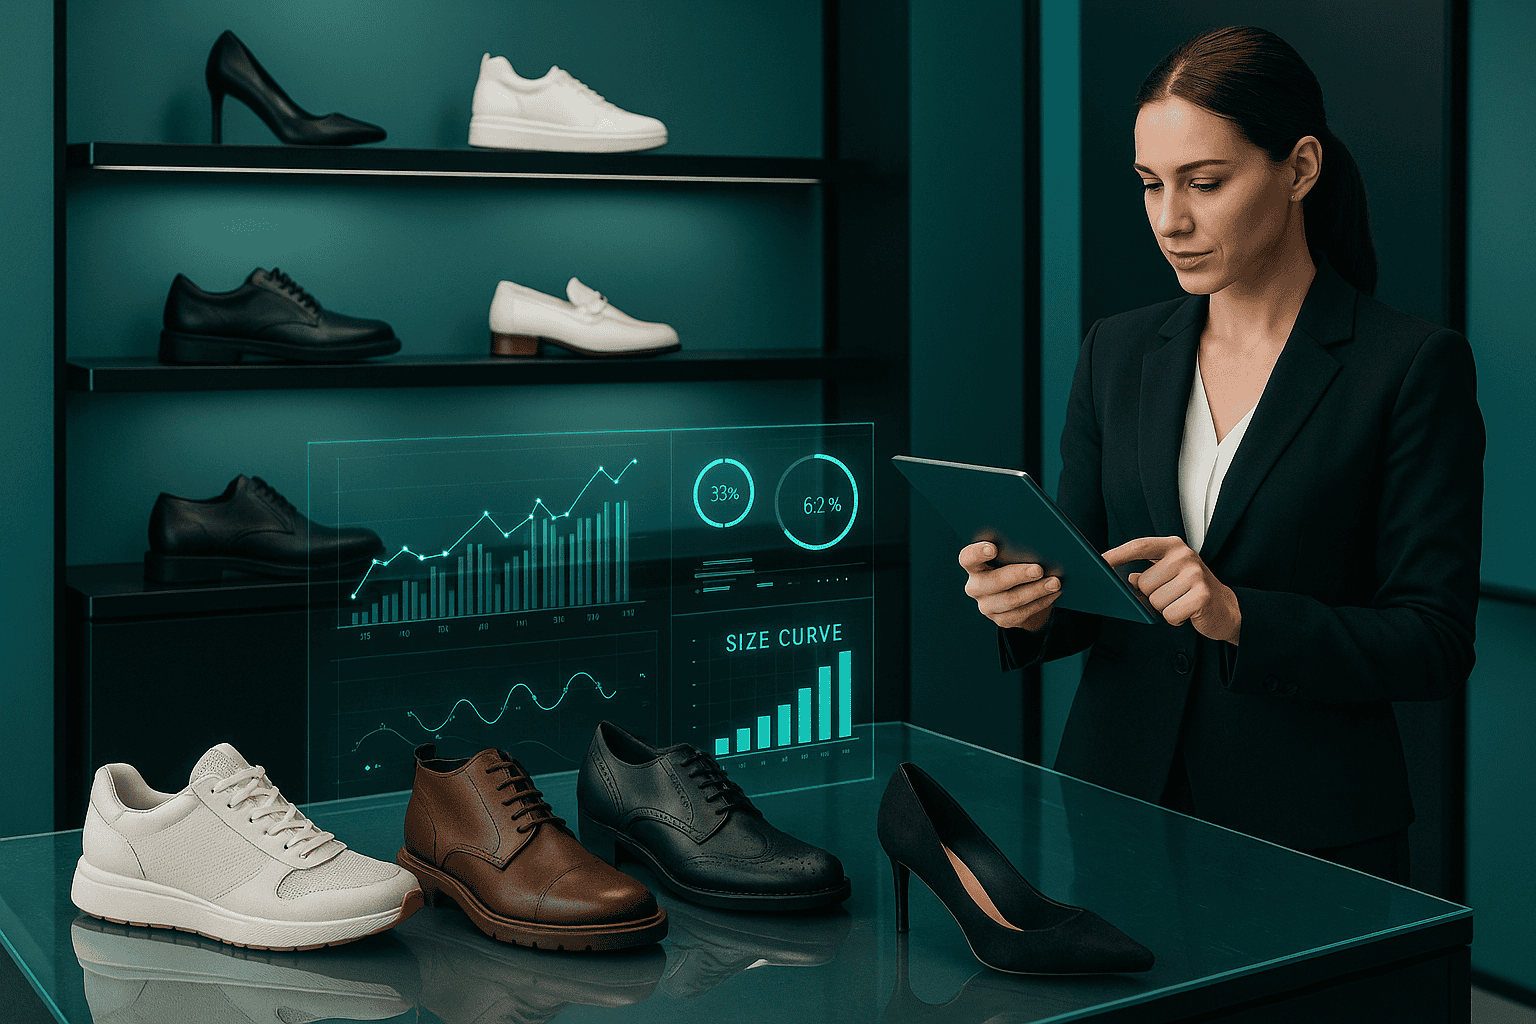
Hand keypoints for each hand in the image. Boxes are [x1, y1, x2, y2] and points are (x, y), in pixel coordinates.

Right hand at [959, 542, 1061, 631]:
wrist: (1020, 591)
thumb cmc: (1015, 564)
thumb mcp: (1011, 555)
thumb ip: (1014, 550)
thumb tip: (1037, 545)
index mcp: (973, 565)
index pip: (968, 557)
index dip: (978, 553)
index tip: (993, 548)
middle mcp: (975, 586)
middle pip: (994, 581)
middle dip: (1019, 575)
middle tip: (1039, 569)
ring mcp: (986, 605)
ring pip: (1011, 600)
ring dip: (1036, 591)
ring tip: (1055, 583)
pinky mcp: (1000, 619)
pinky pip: (1021, 613)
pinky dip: (1040, 602)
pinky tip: (1052, 594)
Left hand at [1102, 536, 1240, 643]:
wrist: (1226, 608)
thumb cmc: (1191, 590)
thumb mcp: (1168, 575)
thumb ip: (1146, 573)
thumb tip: (1124, 578)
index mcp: (1173, 547)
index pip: (1139, 546)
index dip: (1117, 554)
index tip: (1099, 562)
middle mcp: (1184, 556)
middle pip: (1143, 583)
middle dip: (1152, 596)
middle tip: (1172, 595)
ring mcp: (1195, 575)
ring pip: (1155, 601)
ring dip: (1165, 609)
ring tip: (1181, 603)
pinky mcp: (1201, 595)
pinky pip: (1169, 614)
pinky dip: (1175, 619)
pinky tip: (1187, 613)